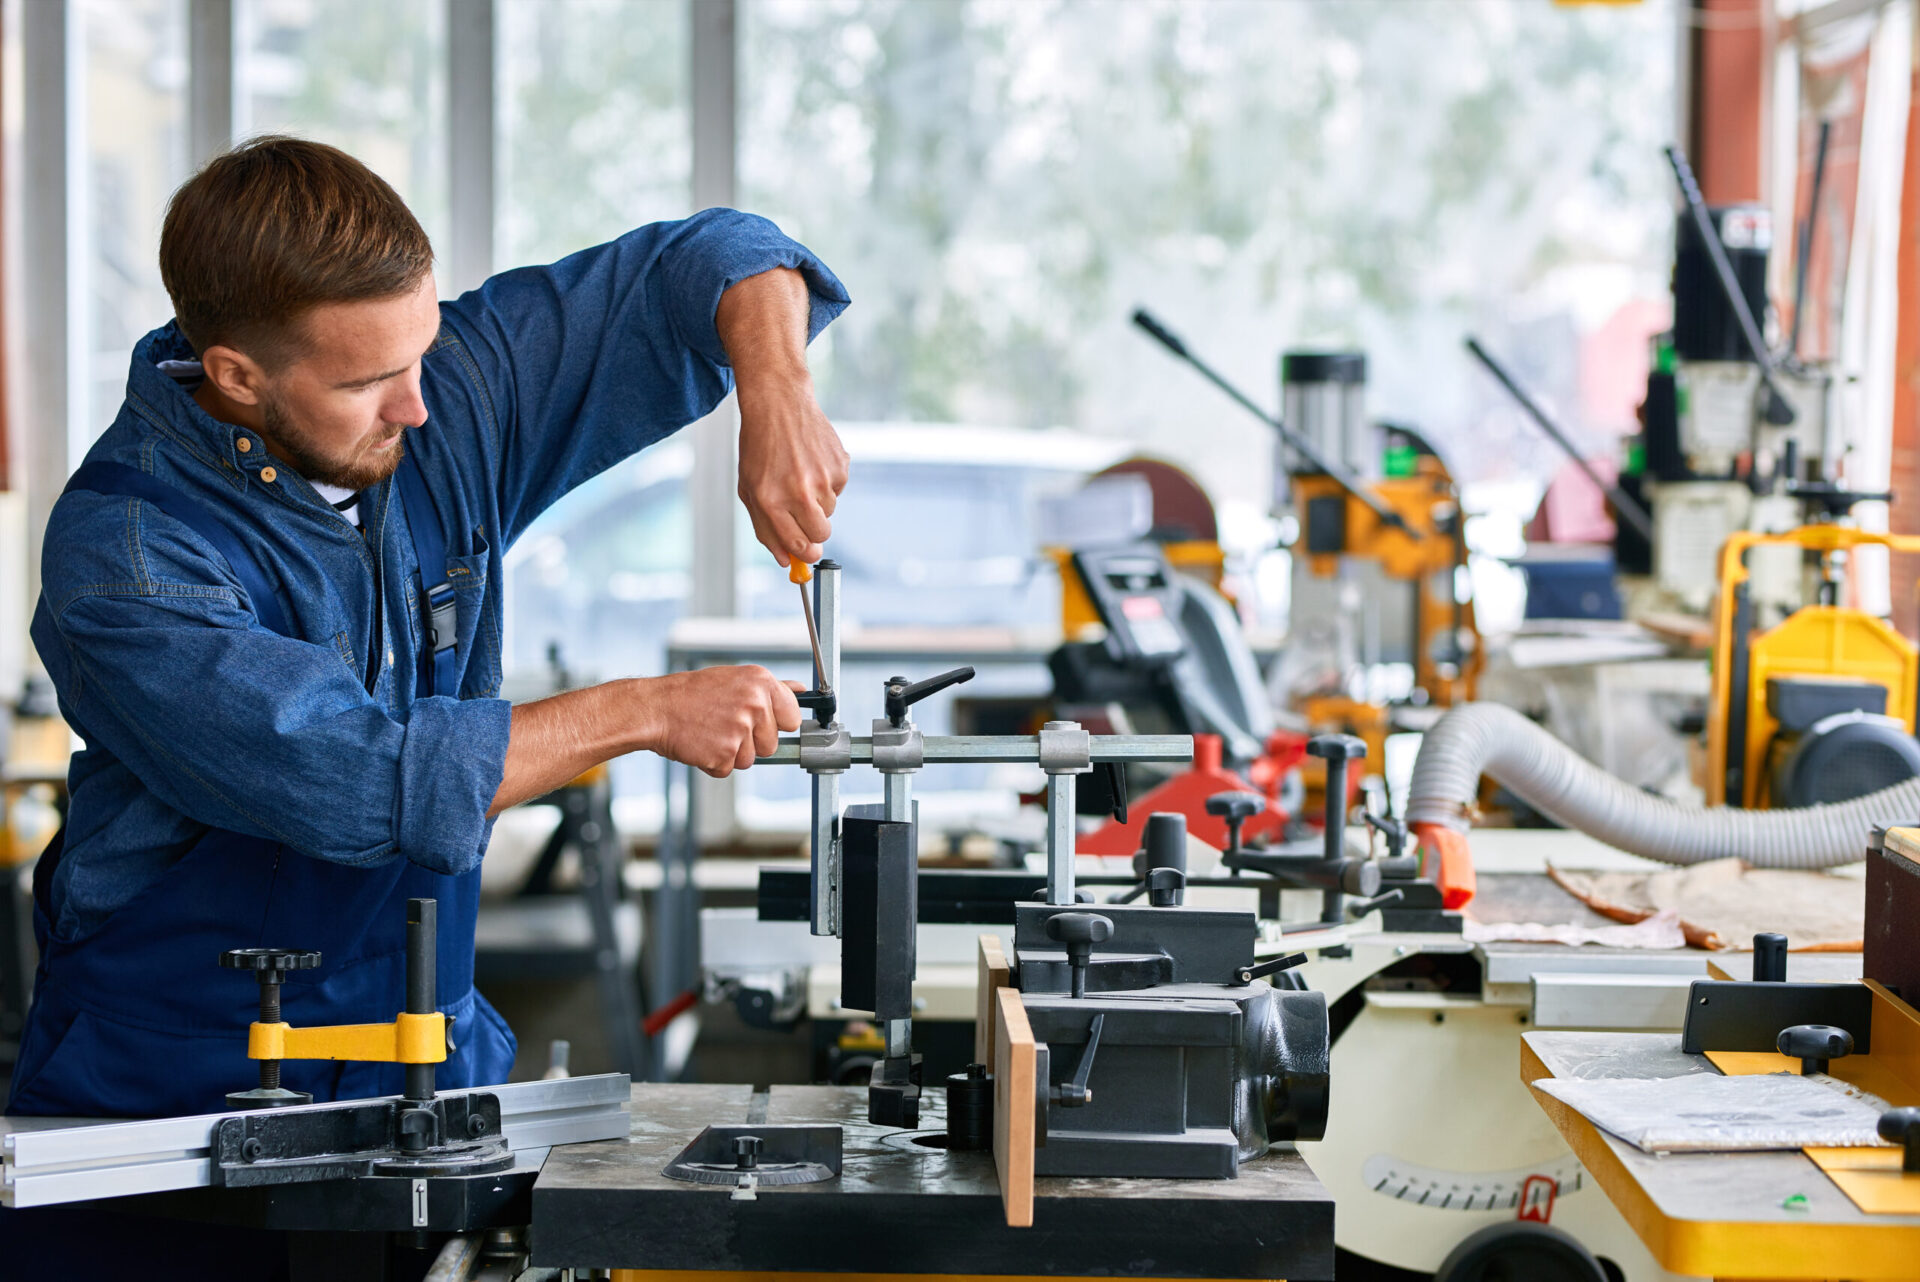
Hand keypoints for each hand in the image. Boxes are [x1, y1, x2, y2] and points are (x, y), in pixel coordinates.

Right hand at [639, 667, 802, 777]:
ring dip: (731, 753)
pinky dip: (713, 762)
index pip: (792, 718)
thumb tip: (800, 689)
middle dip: (751, 742)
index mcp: (761, 682)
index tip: (760, 722)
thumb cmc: (693, 694)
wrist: (656, 708)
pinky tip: (701, 743)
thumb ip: (771, 687)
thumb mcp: (735, 679)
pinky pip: (727, 769)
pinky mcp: (723, 754)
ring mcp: (740, 731)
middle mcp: (755, 705)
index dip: (777, 725)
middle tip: (725, 724)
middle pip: (772, 744)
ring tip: (711, 731)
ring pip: (750, 760)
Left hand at [737, 375, 847, 566]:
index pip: (798, 546)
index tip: (807, 555)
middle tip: (807, 519)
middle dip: (815, 534)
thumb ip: (766, 528)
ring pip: (829, 511)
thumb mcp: (750, 489)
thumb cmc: (760, 448)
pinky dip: (827, 482)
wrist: (779, 405)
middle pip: (821, 535)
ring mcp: (821, 478)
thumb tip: (785, 560)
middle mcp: (798, 492)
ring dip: (818, 502)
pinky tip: (811, 461)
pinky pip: (837, 489)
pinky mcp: (839, 466)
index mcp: (770, 501)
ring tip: (800, 474)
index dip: (804, 555)